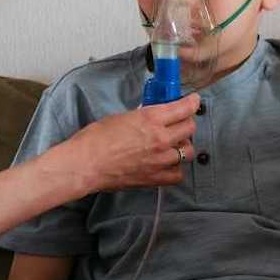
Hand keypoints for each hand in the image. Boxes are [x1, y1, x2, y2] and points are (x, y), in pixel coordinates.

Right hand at [70, 94, 199, 191]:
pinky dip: (176, 168)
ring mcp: (160, 160)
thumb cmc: (95, 139)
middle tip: (179, 122)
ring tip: (173, 145)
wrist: (85, 164)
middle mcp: (161, 138)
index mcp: (151, 118)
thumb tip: (152, 117)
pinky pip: (178, 174)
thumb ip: (142, 117)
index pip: (184, 108)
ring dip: (183, 146)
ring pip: (188, 152)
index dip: (192, 103)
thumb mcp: (122, 117)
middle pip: (190, 128)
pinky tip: (167, 164)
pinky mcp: (155, 177)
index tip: (193, 101)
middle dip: (186, 123)